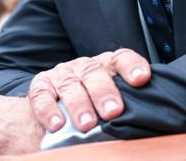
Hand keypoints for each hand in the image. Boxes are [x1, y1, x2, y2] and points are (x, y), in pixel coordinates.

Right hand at [30, 48, 150, 133]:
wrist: (56, 105)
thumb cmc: (94, 106)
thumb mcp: (110, 101)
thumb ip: (125, 104)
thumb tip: (144, 122)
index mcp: (106, 66)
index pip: (121, 59)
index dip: (132, 67)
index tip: (142, 79)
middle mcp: (84, 66)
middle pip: (95, 72)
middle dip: (104, 92)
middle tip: (113, 111)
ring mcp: (62, 74)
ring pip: (70, 84)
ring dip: (79, 105)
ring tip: (87, 124)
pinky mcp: (40, 86)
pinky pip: (42, 96)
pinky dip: (49, 110)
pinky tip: (57, 125)